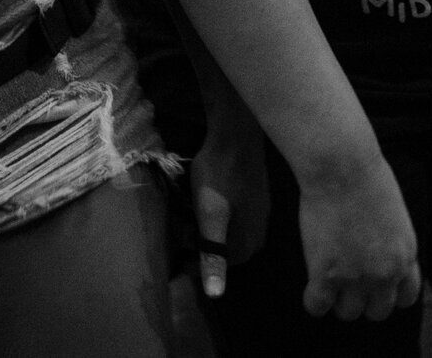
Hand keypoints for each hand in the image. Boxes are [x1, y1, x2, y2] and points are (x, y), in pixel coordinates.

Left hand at [192, 85, 269, 297]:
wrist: (236, 135)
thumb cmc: (220, 176)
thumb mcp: (210, 217)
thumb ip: (213, 256)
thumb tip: (217, 295)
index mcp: (247, 247)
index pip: (210, 268)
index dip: (187, 258)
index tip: (172, 241)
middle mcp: (258, 237)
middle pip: (218, 251)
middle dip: (196, 242)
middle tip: (178, 222)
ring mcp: (259, 218)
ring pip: (224, 234)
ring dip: (204, 227)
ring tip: (187, 209)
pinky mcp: (257, 200)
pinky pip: (231, 218)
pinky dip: (215, 214)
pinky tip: (204, 198)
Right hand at [297, 158, 421, 321]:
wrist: (342, 168)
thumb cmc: (366, 178)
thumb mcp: (395, 216)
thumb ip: (391, 243)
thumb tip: (379, 256)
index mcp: (405, 256)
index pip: (406, 298)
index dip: (389, 294)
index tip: (376, 286)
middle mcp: (385, 273)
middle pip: (378, 312)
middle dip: (364, 300)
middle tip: (349, 283)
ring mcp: (356, 277)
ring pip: (348, 313)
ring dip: (338, 300)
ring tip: (328, 282)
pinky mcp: (326, 275)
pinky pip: (317, 307)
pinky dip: (313, 300)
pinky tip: (311, 285)